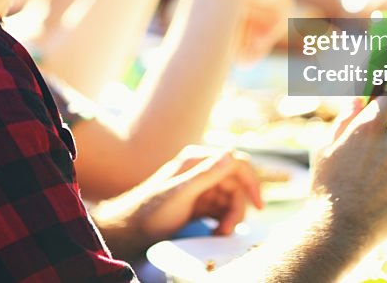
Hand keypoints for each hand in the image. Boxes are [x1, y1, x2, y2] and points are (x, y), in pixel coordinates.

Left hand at [94, 146, 262, 257]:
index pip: (237, 163)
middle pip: (236, 185)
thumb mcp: (181, 193)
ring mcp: (200, 186)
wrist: (128, 230)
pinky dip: (223, 221)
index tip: (259, 206)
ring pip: (230, 199)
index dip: (252, 183)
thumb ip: (206, 174)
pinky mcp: (198, 203)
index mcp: (197, 159)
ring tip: (219, 234)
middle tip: (227, 231)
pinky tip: (216, 233)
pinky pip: (221, 209)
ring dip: (230, 217)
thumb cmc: (150, 211)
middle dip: (237, 208)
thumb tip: (232, 152)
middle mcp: (201, 169)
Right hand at [309, 95, 386, 247]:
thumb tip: (357, 99)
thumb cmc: (328, 187)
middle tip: (362, 166)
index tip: (385, 107)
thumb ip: (344, 119)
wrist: (341, 228)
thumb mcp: (324, 148)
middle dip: (381, 144)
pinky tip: (381, 198)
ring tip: (369, 187)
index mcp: (369, 128)